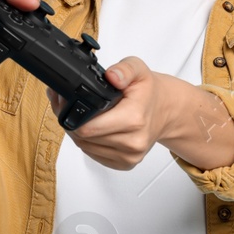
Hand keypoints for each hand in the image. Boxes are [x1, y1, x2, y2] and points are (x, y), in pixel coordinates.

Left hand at [46, 56, 167, 169]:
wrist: (166, 111)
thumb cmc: (149, 92)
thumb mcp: (138, 70)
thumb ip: (124, 69)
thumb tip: (112, 76)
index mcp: (134, 119)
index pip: (88, 127)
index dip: (71, 113)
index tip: (67, 101)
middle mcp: (133, 142)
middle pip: (83, 138)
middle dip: (72, 121)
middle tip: (70, 106)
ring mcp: (130, 156)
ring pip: (85, 147)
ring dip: (78, 133)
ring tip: (84, 116)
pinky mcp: (125, 164)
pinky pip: (94, 155)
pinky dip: (88, 143)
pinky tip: (94, 128)